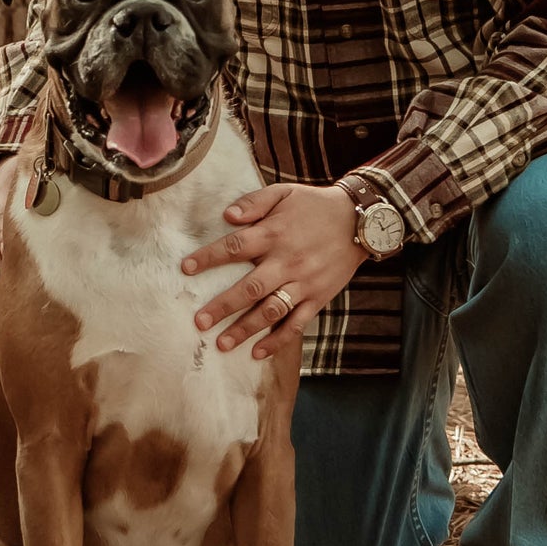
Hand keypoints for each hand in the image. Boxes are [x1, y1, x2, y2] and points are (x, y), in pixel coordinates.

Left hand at [182, 183, 365, 356]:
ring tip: (221, 344)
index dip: (209, 258)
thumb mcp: (284, 192)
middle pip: (250, 287)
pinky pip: (297, 324)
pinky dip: (278, 340)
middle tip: (199, 322)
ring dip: (245, 329)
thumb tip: (226, 215)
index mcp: (274, 234)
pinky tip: (258, 352)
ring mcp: (303, 283)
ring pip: (271, 311)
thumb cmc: (315, 205)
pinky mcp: (318, 298)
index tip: (185, 269)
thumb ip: (254, 203)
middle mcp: (287, 261)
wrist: (360, 220)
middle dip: (222, 306)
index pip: (234, 247)